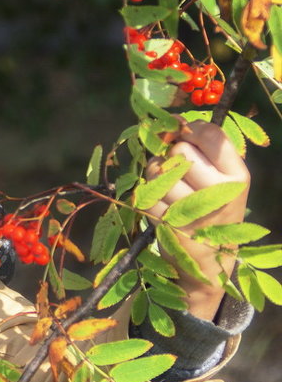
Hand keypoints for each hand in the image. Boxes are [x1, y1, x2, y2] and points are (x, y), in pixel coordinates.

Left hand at [146, 120, 250, 320]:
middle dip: (169, 156)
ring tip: (166, 189)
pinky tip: (159, 206)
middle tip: (175, 171)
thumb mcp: (221, 179)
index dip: (190, 129)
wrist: (207, 260)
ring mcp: (194, 210)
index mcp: (238, 176)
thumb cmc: (211, 210)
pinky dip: (145, 196)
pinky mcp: (169, 224)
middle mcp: (220, 192)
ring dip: (154, 175)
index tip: (182, 135)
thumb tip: (171, 122)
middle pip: (179, 151)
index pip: (212, 135)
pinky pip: (144, 194)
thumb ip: (203, 150)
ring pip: (157, 170)